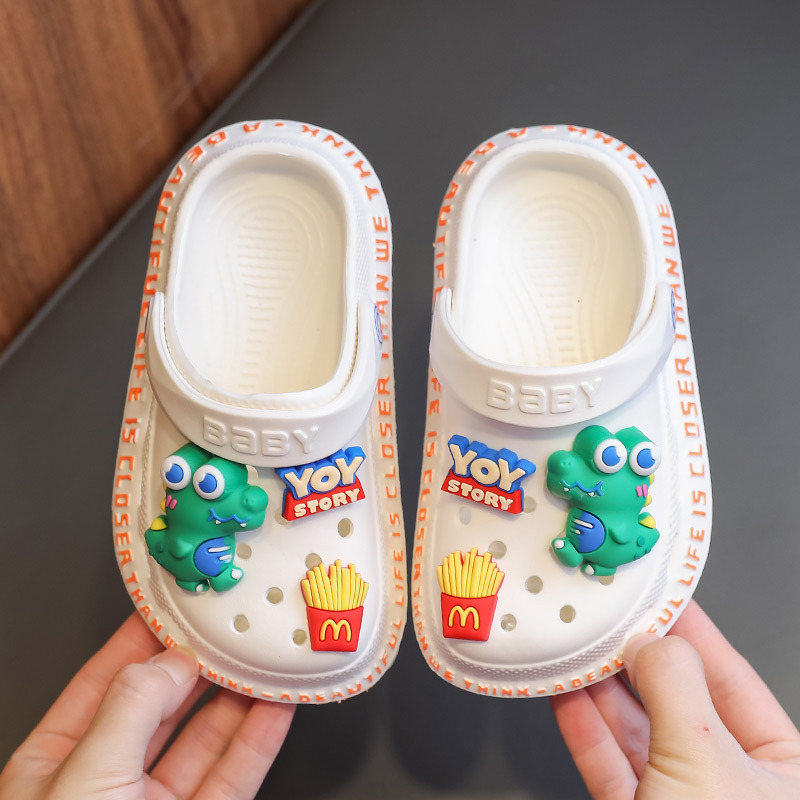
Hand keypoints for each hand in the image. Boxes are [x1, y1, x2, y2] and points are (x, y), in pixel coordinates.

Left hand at [0, 612, 293, 798]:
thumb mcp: (83, 784)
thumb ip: (127, 712)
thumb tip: (168, 662)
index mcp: (56, 764)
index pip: (103, 680)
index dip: (140, 636)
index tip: (176, 600)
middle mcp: (107, 781)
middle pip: (161, 702)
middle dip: (197, 660)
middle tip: (232, 622)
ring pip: (203, 736)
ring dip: (236, 695)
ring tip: (263, 654)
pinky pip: (233, 775)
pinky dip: (259, 739)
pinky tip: (275, 707)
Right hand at [552, 601, 799, 798]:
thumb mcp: (704, 760)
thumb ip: (674, 688)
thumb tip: (648, 643)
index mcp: (784, 768)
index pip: (734, 679)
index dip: (692, 633)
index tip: (658, 597)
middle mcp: (736, 783)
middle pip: (679, 701)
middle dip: (636, 661)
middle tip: (607, 620)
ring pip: (639, 733)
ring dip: (601, 692)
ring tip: (577, 650)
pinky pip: (611, 764)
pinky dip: (586, 731)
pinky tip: (567, 697)